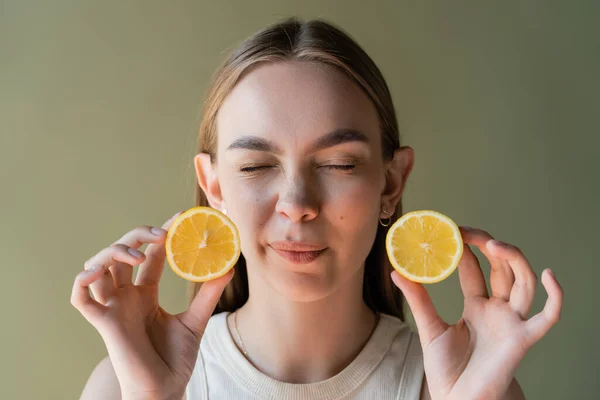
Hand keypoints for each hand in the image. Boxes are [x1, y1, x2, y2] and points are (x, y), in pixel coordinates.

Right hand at [71, 211, 233, 399]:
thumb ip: (208, 295)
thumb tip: (228, 268)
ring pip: (99, 266)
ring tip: (139, 254)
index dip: (160, 235)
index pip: (150, 256)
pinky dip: (82, 281)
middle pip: (122, 253)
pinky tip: (97, 270)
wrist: (164, 390)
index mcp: (145, 294)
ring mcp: (113, 307)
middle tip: (164, 234)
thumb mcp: (195, 321)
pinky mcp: (103, 323)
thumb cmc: (175, 360)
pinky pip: (81, 298)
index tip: (179, 217)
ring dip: (114, 251)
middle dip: (139, 236)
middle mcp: (126, 297)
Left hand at [391, 227, 562, 399]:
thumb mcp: (429, 328)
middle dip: (488, 246)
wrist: (456, 399)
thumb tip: (397, 271)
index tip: (451, 230)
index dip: (465, 248)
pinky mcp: (523, 339)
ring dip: (514, 260)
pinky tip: (548, 274)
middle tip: (467, 232)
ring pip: (523, 282)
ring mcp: (511, 322)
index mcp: (476, 305)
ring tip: (493, 244)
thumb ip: (418, 300)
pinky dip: (555, 297)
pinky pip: (547, 317)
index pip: (474, 267)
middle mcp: (497, 309)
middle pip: (501, 268)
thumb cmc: (446, 369)